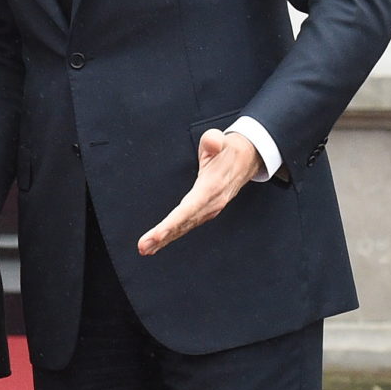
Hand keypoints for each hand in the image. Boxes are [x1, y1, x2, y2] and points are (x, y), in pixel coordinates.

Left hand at [137, 128, 262, 255]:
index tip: (157, 234)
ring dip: (165, 239)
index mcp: (211, 187)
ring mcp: (209, 209)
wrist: (247, 159)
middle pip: (184, 222)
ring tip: (145, 249)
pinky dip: (172, 234)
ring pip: (184, 227)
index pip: (189, 208)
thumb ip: (214, 140)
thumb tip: (212, 141)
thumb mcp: (221, 140)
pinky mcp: (206, 211)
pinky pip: (187, 225)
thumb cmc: (229, 149)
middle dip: (163, 236)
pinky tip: (160, 242)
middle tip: (143, 247)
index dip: (172, 223)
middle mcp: (211, 202)